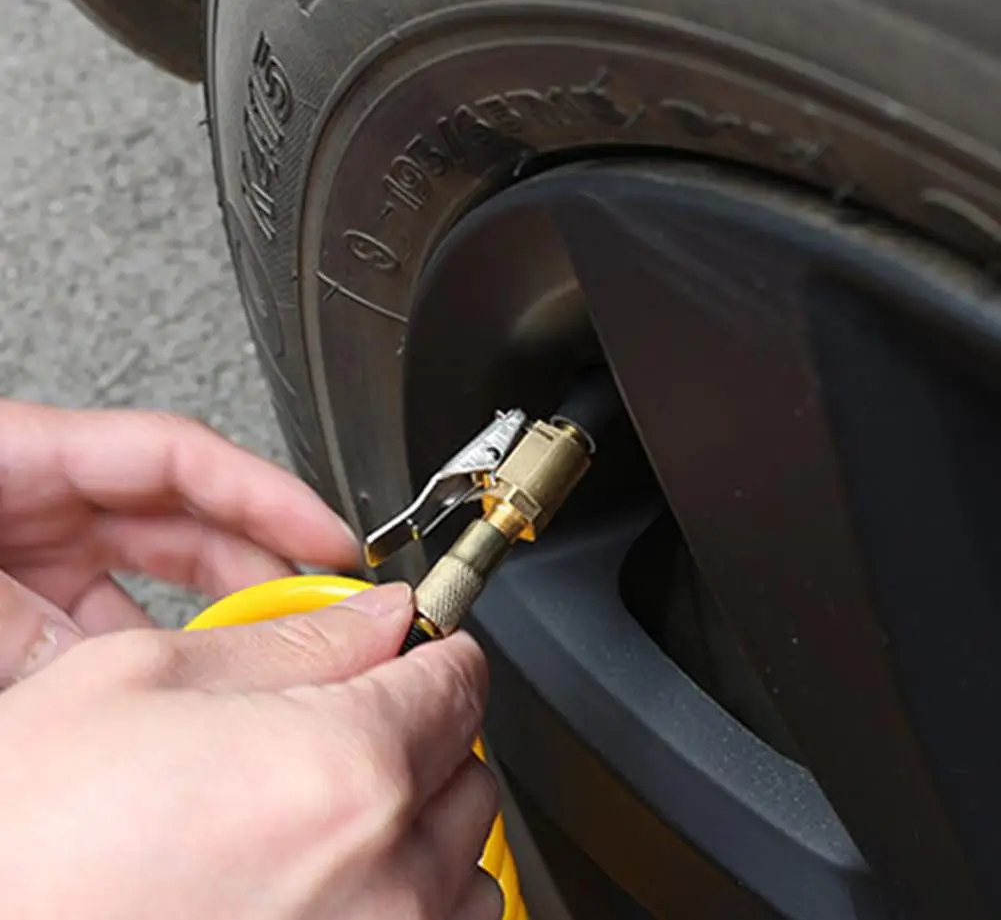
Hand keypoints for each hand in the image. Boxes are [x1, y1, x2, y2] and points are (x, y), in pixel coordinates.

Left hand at [0, 398, 358, 684]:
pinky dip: (151, 656)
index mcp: (29, 456)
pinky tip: (181, 694)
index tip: (332, 542)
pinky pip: (108, 620)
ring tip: (267, 664)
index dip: (270, 496)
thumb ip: (26, 618)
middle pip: (190, 522)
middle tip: (322, 616)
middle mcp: (44, 500)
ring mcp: (36, 549)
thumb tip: (109, 674)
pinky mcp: (26, 596)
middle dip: (266, 567)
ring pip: (157, 581)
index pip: (183, 459)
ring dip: (215, 621)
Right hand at [0, 584, 501, 919]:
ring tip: (325, 816)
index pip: (459, 678)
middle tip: (344, 726)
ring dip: (418, 825)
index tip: (413, 651)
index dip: (432, 649)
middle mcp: (383, 883)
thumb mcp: (141, 682)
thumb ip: (291, 641)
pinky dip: (405, 903)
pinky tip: (325, 888)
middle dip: (421, 732)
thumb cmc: (21, 848)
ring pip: (462, 865)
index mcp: (342, 772)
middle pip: (468, 767)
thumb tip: (378, 618)